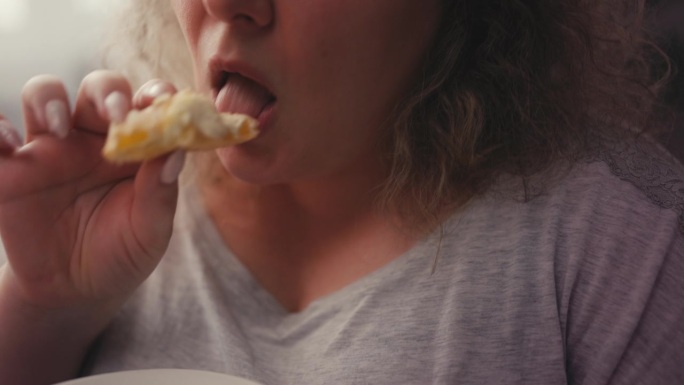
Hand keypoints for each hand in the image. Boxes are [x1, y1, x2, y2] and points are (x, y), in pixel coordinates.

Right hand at [0, 72, 182, 307]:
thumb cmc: (122, 253)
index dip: (156, 95)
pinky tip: (8, 145)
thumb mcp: (149, 231)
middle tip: (116, 115)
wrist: (76, 291)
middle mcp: (93, 138)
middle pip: (98, 89)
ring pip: (44, 94)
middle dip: (106, 92)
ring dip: (50, 99)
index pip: (147, 104)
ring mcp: (51, 148)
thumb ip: (160, 192)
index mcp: (135, 147)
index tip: (161, 103)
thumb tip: (177, 152)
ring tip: (59, 128)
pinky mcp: (11, 168)